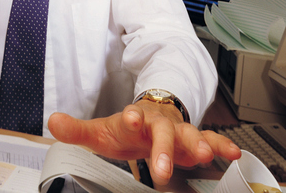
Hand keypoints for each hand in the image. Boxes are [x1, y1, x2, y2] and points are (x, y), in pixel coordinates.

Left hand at [48, 101, 240, 185]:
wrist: (149, 118)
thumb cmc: (126, 127)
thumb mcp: (101, 130)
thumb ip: (77, 129)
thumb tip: (52, 121)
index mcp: (134, 119)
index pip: (131, 117)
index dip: (131, 117)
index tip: (129, 118)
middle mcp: (158, 123)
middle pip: (163, 133)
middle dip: (163, 149)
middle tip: (162, 168)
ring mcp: (178, 130)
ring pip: (190, 135)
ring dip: (198, 144)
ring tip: (205, 154)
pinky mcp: (193, 139)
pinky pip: (210, 140)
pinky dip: (221, 145)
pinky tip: (233, 153)